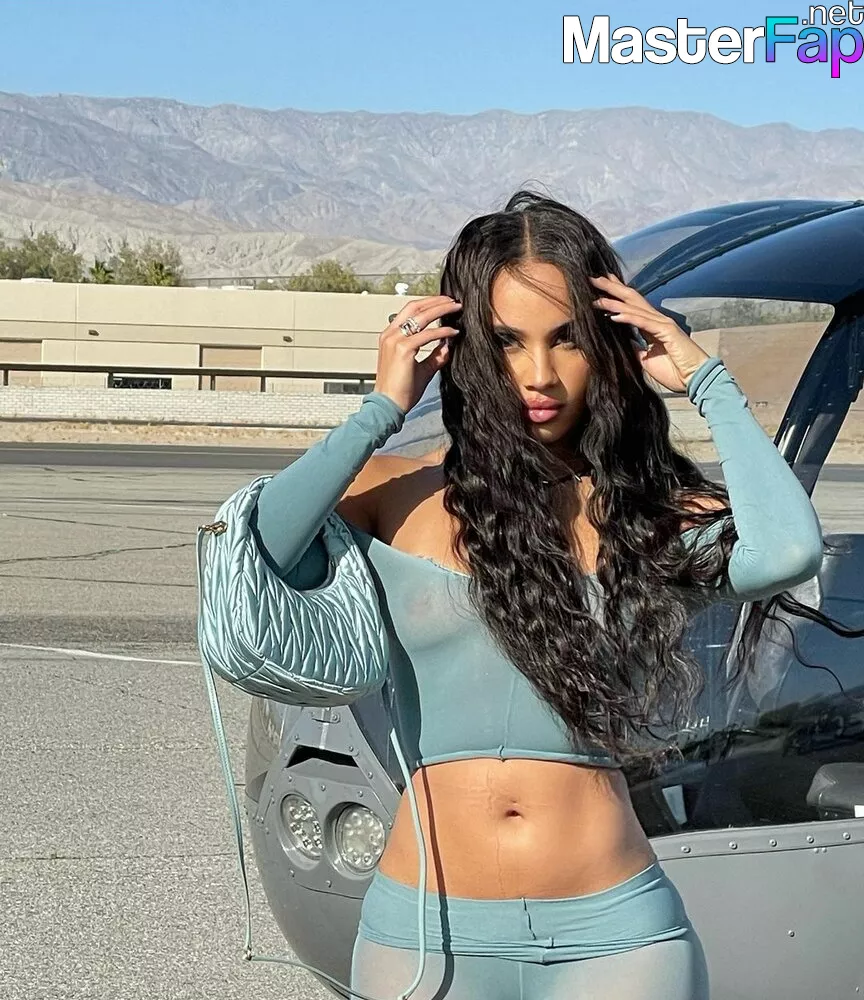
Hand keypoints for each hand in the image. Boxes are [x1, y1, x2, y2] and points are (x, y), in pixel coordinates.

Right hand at [374, 296, 461, 412]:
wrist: (388, 406)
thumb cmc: (399, 391)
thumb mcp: (421, 369)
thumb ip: (434, 356)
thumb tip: (448, 345)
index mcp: (390, 337)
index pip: (409, 311)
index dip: (428, 304)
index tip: (444, 303)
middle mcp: (390, 335)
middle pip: (415, 307)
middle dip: (436, 301)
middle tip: (453, 301)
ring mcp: (395, 341)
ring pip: (421, 316)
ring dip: (441, 310)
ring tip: (456, 309)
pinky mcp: (403, 349)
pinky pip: (427, 335)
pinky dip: (442, 331)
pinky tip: (453, 332)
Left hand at [590, 274, 709, 392]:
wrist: (694, 380)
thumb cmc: (674, 371)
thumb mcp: (646, 359)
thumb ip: (634, 348)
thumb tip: (620, 343)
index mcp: (653, 326)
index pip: (631, 305)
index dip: (616, 293)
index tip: (601, 285)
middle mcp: (658, 320)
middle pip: (632, 299)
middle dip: (612, 288)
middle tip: (594, 279)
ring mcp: (663, 324)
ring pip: (635, 308)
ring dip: (614, 302)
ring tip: (597, 298)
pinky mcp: (667, 332)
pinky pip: (643, 323)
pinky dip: (628, 318)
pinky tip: (613, 315)